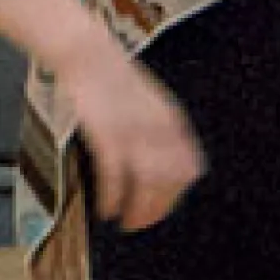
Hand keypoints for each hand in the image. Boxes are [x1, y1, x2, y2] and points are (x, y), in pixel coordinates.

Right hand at [57, 47, 204, 232]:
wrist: (90, 55)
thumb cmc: (114, 80)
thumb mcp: (150, 104)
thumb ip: (161, 132)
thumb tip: (167, 160)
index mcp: (172, 122)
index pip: (190, 168)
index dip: (179, 192)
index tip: (166, 205)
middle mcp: (159, 130)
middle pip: (170, 182)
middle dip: (159, 209)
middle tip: (144, 223)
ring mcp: (134, 133)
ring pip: (147, 184)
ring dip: (139, 210)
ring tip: (128, 223)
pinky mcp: (106, 135)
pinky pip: (115, 176)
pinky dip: (113, 198)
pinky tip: (108, 209)